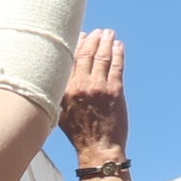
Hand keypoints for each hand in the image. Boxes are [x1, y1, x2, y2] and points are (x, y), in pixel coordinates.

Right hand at [59, 29, 128, 158]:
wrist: (98, 148)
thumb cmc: (79, 134)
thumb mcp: (61, 112)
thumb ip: (61, 92)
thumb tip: (61, 76)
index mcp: (64, 90)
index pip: (70, 59)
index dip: (77, 44)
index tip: (82, 35)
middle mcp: (80, 85)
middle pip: (86, 53)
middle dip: (93, 39)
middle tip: (98, 31)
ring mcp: (99, 87)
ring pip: (102, 56)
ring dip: (106, 42)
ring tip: (109, 33)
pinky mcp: (115, 90)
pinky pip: (116, 66)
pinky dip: (118, 53)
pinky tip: (119, 46)